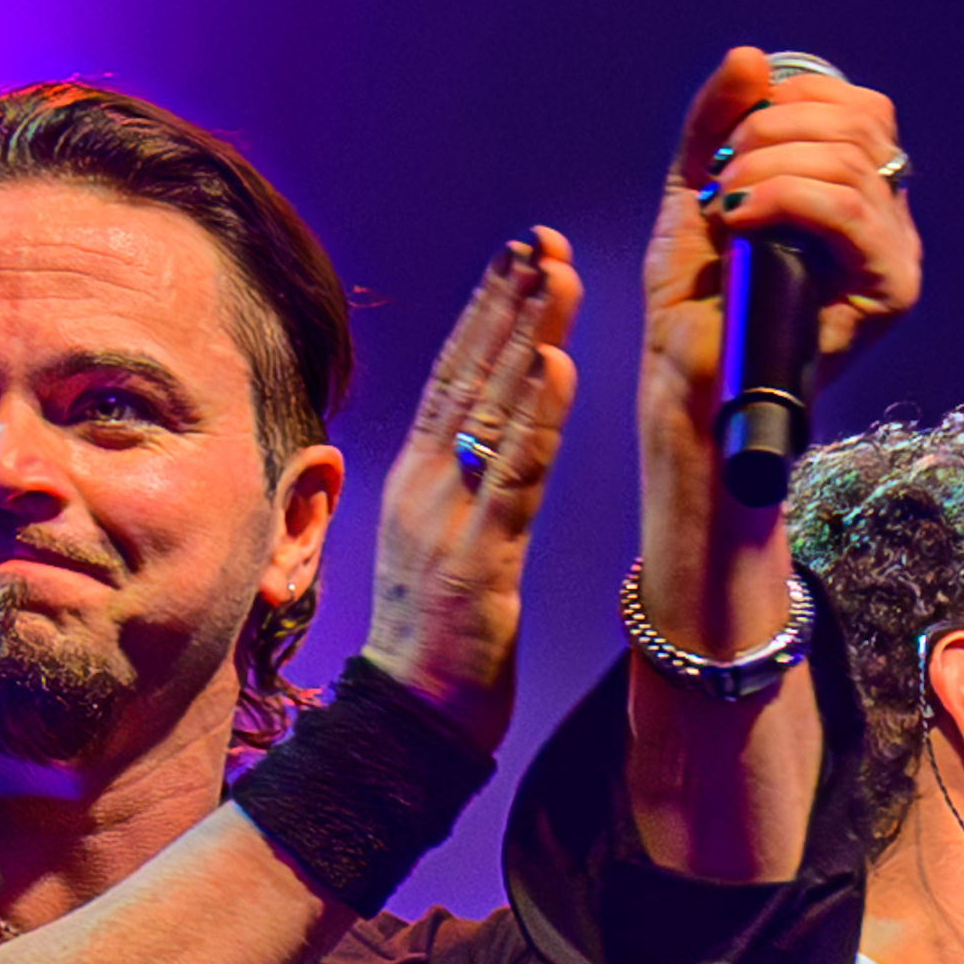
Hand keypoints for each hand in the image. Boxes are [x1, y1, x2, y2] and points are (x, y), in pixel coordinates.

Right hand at [362, 229, 580, 751]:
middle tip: (539, 240)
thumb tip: (481, 441)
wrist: (406, 723)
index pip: (452, 380)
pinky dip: (536, 419)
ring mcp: (447, 522)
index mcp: (416, 481)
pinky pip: (512, 479)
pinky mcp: (477, 563)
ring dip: (528, 336)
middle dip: (507, 303)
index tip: (516, 257)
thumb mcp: (440, 546)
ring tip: (557, 274)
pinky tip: (556, 366)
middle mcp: (424, 487)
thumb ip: (458, 489)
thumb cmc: (433, 641)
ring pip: (492, 413)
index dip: (484, 314)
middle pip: (470, 378)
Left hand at [649, 46, 919, 414]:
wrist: (689, 379)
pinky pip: (848, 211)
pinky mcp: (890, 291)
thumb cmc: (696, 299)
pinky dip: (784, 198)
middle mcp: (886, 221)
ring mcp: (894, 256)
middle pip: (860, 125)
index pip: (858, 109)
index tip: (732, 134)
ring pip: (850, 164)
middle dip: (774, 131)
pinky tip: (739, 218)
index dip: (795, 98)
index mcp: (856, 192)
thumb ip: (716, 121)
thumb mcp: (696, 188)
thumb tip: (751, 57)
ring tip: (725, 202)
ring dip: (770, 166)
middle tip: (722, 172)